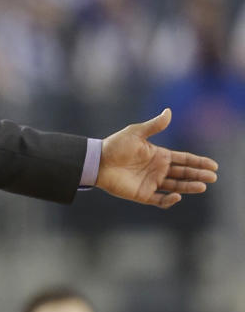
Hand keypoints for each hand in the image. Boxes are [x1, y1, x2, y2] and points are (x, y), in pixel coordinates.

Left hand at [96, 109, 217, 208]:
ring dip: (189, 187)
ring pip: (175, 186)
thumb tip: (169, 111)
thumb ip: (154, 126)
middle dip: (198, 175)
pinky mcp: (142, 194)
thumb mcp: (136, 133)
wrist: (97, 161)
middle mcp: (158, 170)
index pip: (184, 160)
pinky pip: (159, 200)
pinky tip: (177, 195)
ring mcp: (151, 182)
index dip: (198, 162)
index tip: (213, 165)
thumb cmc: (115, 146)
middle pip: (183, 174)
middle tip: (212, 177)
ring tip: (202, 186)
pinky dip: (169, 200)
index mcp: (159, 155)